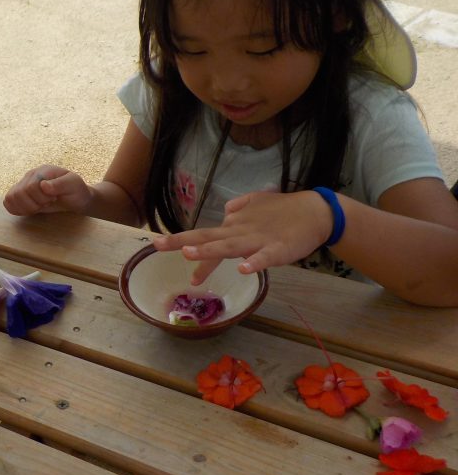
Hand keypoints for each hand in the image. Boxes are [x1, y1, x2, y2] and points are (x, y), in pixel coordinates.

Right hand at [3, 165, 91, 215]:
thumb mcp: (73, 185)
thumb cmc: (76, 190)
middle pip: (18, 193)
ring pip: (10, 197)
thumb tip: (43, 185)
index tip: (53, 199)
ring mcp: (23, 185)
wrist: (76, 198)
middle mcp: (30, 176)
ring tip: (38, 207)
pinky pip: (8, 202)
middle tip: (46, 204)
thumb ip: (60, 184)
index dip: (41, 198)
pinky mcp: (21, 195)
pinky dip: (16, 209)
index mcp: (41, 171)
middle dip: (33, 204)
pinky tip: (29, 210)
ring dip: (24, 207)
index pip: (30, 187)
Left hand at [152, 190, 332, 283]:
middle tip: (157, 244)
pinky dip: (254, 262)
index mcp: (234, 225)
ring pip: (230, 245)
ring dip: (210, 250)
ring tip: (189, 253)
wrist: (317, 211)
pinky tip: (244, 269)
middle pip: (208, 236)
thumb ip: (239, 208)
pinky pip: (265, 257)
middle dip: (182, 241)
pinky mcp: (278, 249)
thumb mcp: (256, 205)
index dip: (184, 243)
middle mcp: (240, 231)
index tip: (160, 248)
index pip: (206, 236)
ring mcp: (258, 240)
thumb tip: (225, 211)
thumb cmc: (284, 211)